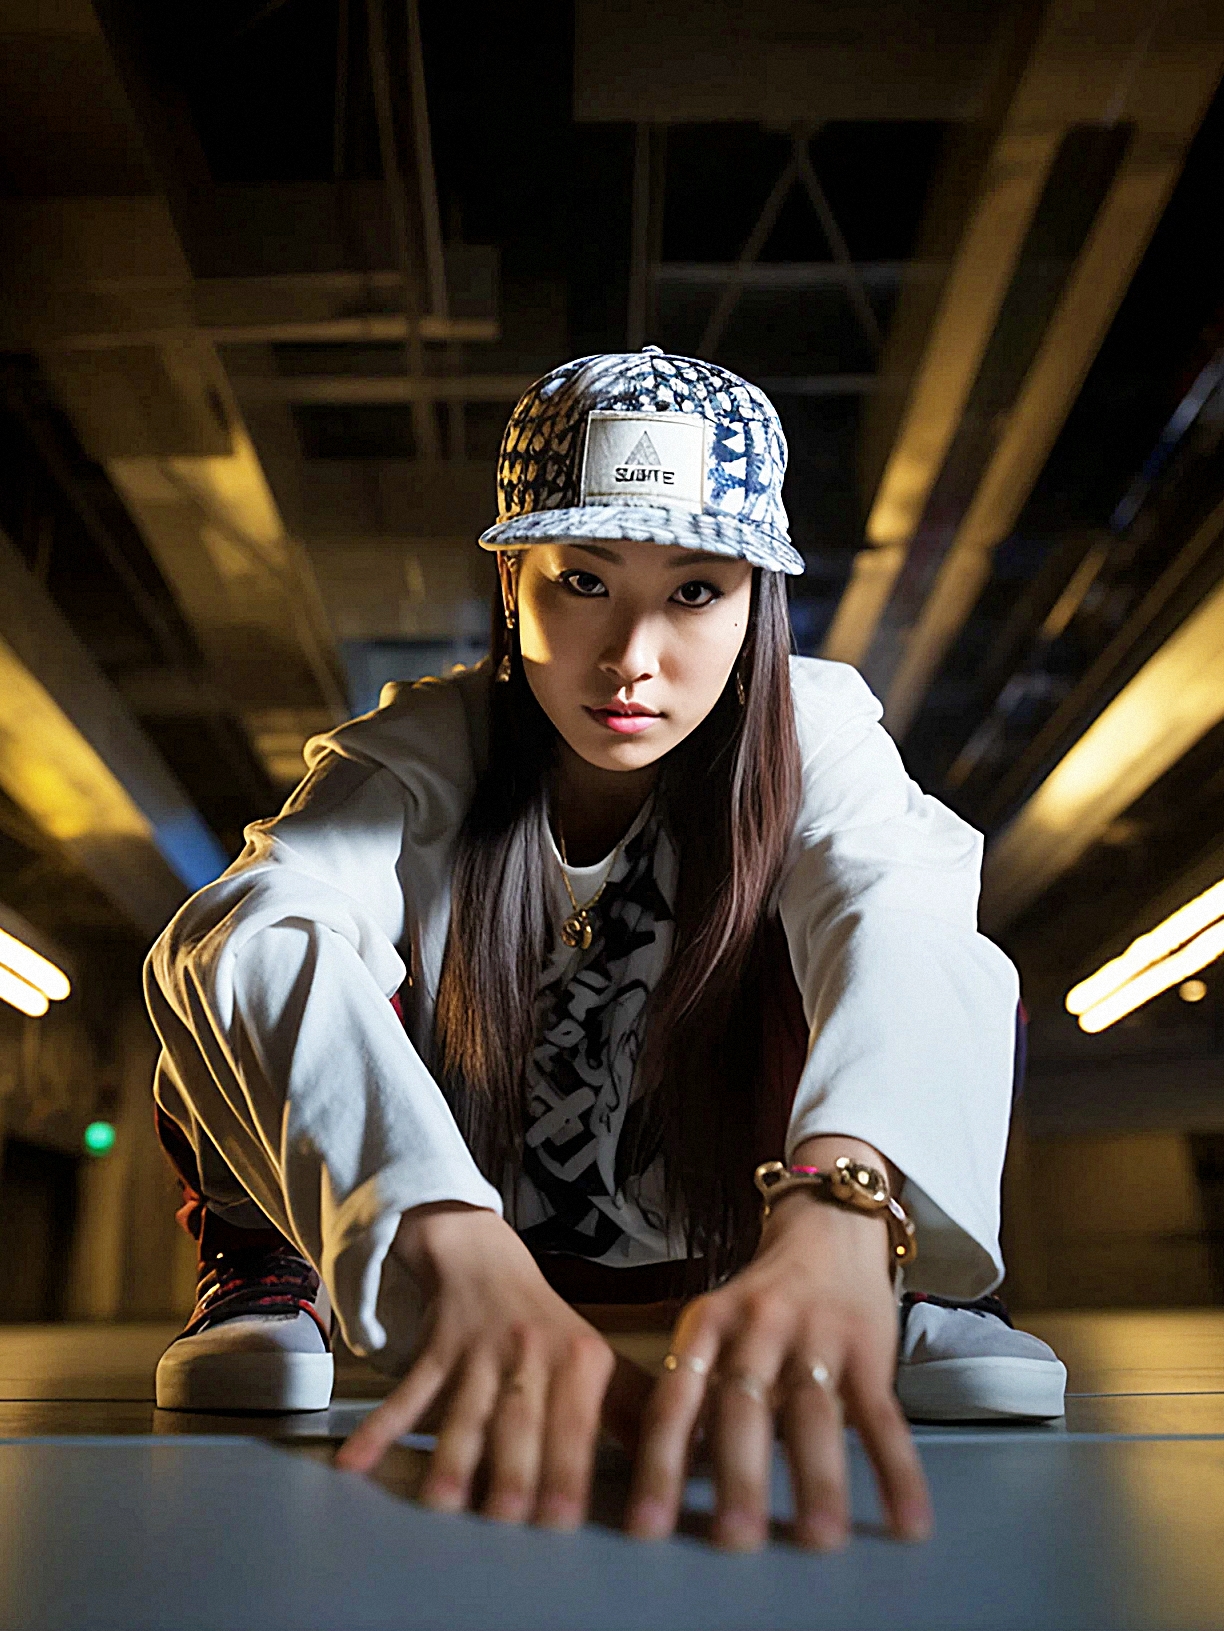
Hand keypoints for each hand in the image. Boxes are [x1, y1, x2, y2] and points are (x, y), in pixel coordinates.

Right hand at [335, 1204, 617, 1528]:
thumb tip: (694, 1460)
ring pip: (464, 1410)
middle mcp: (531, 1354)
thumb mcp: (599, 1359)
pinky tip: (355, 1465)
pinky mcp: (434, 1352)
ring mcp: (477, 1353)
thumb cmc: (551, 1330)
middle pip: (519, 1420)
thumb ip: (638, 1412)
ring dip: (451, 1455)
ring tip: (441, 1503)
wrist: (484, 1258)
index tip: (565, 1519)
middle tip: (506, 1519)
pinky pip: (406, 1393)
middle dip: (513, 1468)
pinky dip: (379, 1429)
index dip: (570, 1467)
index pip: (576, 1422)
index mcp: (580, 1360)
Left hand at [623, 1182, 931, 1551]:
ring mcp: (816, 1333)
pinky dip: (896, 1470)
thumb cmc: (763, 1304)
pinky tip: (906, 1521)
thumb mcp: (717, 1330)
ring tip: (818, 1540)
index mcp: (707, 1324)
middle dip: (739, 1474)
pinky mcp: (868, 1347)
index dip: (660, 1464)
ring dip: (817, 1479)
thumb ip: (700, 1393)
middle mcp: (757, 1325)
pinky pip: (882, 1415)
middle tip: (734, 1540)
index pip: (676, 1400)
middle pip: (744, 1405)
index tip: (648, 1528)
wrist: (828, 1229)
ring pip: (813, 1411)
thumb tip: (673, 1481)